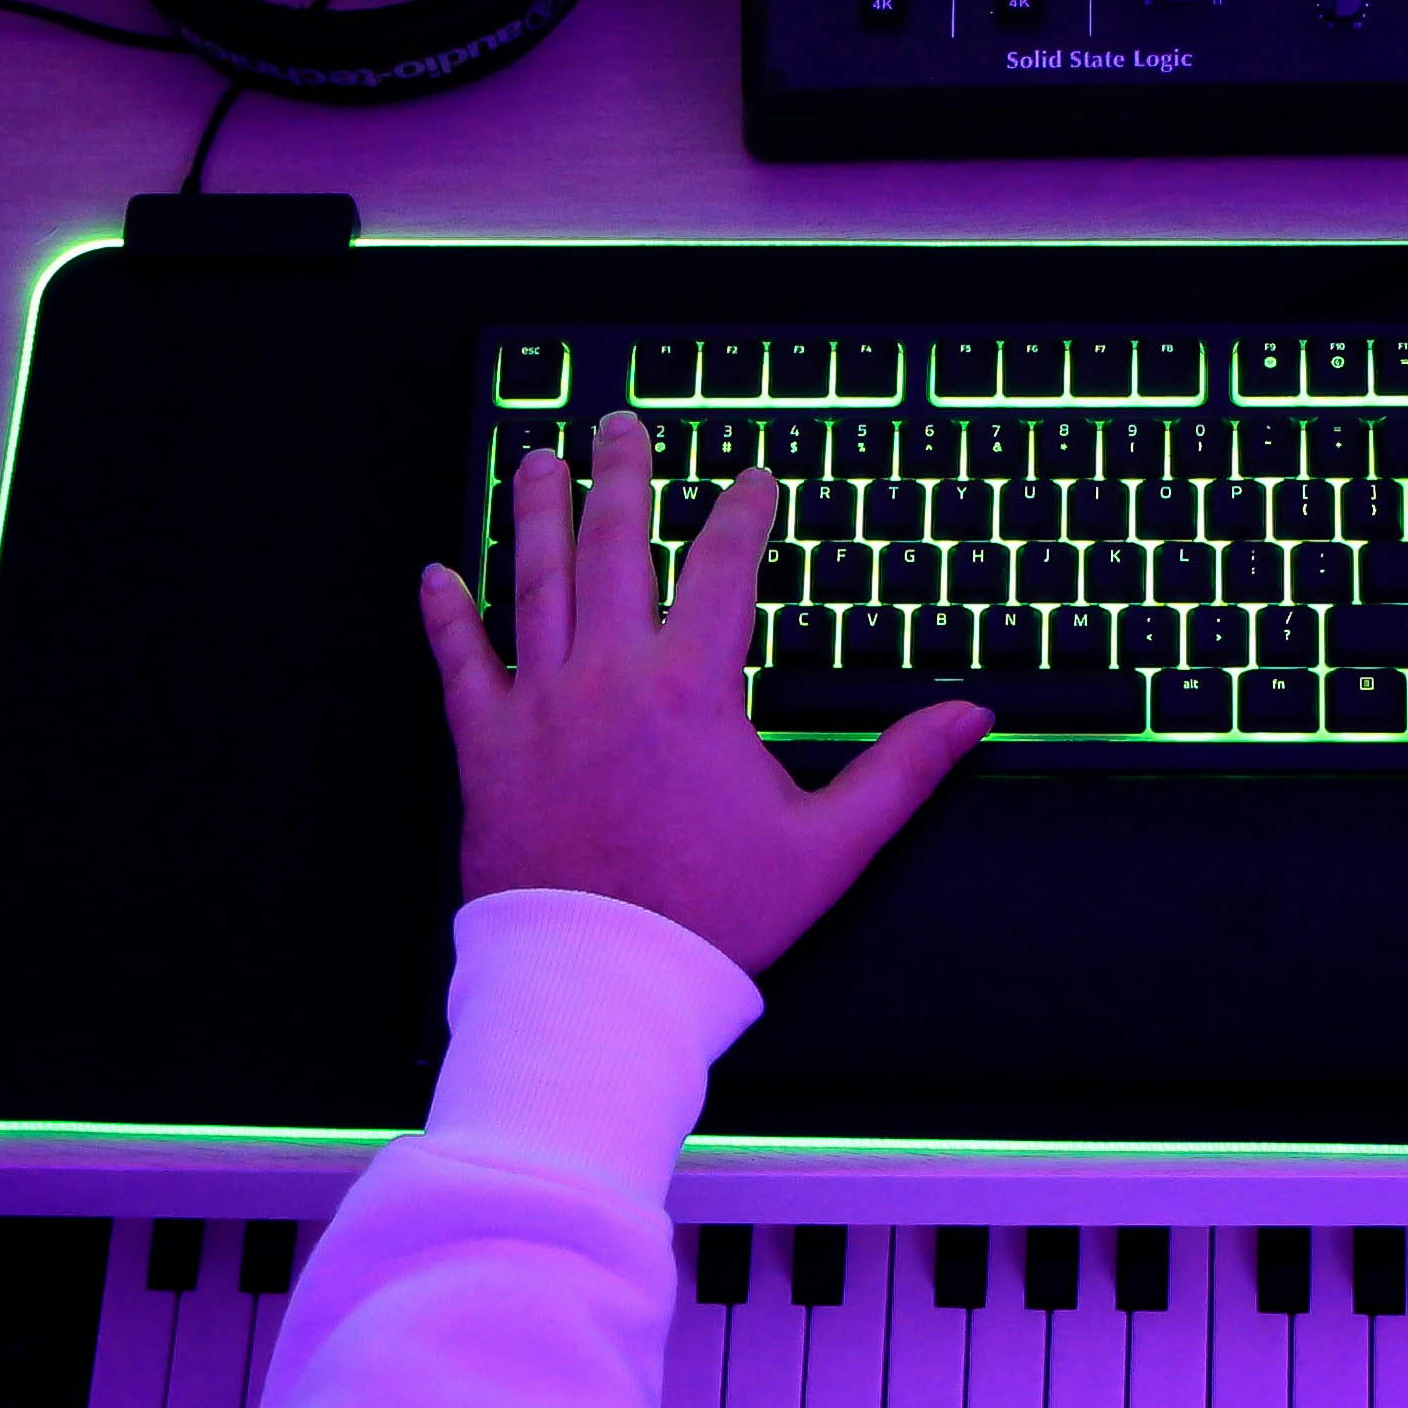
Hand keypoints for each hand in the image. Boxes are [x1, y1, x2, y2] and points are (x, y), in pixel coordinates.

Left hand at [416, 408, 988, 978]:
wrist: (603, 981)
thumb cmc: (711, 919)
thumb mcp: (827, 847)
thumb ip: (900, 772)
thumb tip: (970, 718)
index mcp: (692, 689)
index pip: (723, 567)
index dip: (741, 513)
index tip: (750, 480)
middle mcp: (609, 676)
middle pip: (616, 545)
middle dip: (621, 475)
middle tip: (620, 426)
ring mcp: (540, 705)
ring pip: (535, 583)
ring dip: (537, 513)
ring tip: (538, 461)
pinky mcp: (487, 747)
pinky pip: (459, 664)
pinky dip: (446, 617)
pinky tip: (437, 575)